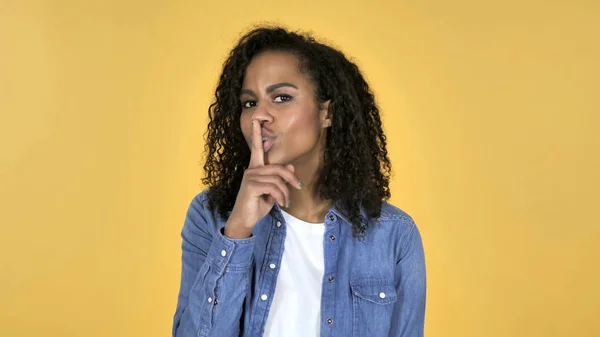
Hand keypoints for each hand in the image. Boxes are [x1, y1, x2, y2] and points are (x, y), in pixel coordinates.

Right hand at [224, 119, 302, 238]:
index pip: (255, 148)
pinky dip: (281, 196)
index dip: (256, 133)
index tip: (257, 119)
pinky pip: (273, 187)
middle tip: (298, 187)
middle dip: (291, 177)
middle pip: (278, 167)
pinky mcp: (251, 186)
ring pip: (277, 179)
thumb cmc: (257, 205)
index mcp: (255, 169)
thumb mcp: (272, 191)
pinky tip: (281, 203)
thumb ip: (279, 179)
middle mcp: (251, 170)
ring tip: (285, 201)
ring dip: (285, 192)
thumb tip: (290, 166)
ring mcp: (250, 177)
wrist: (245, 220)